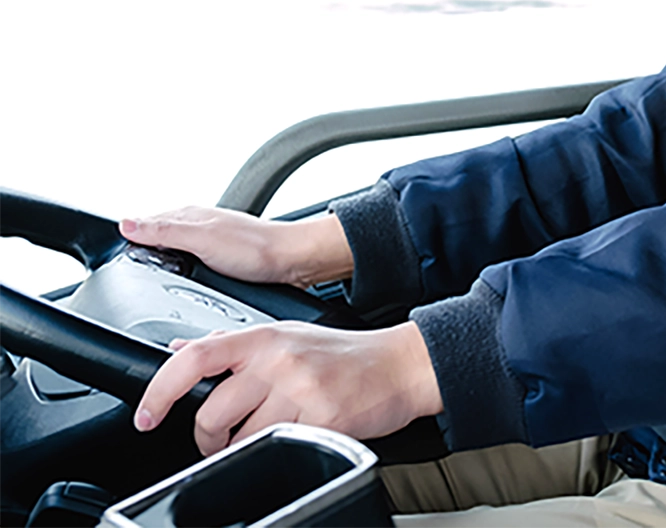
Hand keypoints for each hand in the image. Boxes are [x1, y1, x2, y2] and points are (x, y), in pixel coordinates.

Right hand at [119, 207, 353, 288]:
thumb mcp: (203, 239)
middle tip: (126, 279)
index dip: (126, 239)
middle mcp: (199, 227)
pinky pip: (191, 270)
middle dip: (142, 256)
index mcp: (189, 216)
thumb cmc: (256, 248)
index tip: (107, 256)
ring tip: (149, 289)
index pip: (144, 223)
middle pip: (157, 241)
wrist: (294, 263)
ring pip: (174, 257)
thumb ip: (165, 230)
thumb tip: (126, 222)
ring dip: (163, 271)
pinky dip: (182, 280)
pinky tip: (182, 292)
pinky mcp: (223, 263)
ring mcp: (211, 245)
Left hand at [133, 320, 442, 455]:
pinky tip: (294, 436)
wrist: (398, 365)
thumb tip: (181, 348)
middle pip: (212, 412)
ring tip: (262, 437)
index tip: (146, 415)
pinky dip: (278, 452)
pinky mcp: (322, 419)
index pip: (195, 357)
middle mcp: (278, 359)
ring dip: (242, 449)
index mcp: (264, 336)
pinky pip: (279, 449)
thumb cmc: (343, 353)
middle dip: (207, 439)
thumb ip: (233, 343)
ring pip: (242, 439)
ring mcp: (301, 389)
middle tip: (219, 439)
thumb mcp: (286, 335)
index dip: (160, 389)